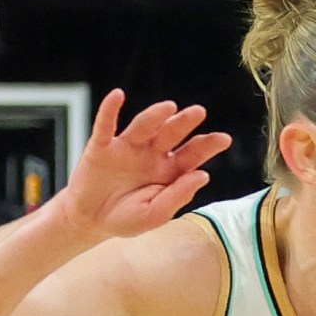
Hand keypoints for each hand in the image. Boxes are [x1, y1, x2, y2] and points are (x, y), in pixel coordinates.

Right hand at [61, 89, 230, 241]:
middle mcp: (151, 155)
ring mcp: (127, 148)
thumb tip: (203, 175)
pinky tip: (117, 95)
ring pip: (142, 127)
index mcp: (169, 171)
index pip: (192, 154)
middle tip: (199, 112)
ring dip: (154, 116)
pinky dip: (109, 110)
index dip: (207, 146)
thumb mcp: (155, 214)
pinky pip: (105, 126)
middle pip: (171, 134)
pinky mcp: (101, 147)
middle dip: (184, 123)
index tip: (225, 139)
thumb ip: (178, 196)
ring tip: (169, 107)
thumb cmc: (126, 218)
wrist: (90, 220)